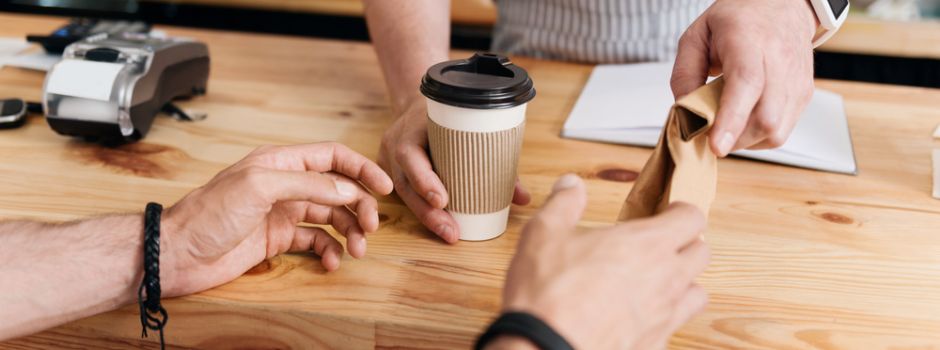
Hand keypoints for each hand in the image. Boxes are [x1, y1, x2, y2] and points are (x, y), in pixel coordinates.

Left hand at [160, 142, 393, 296]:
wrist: (178, 253)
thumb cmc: (209, 215)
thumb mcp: (259, 187)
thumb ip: (308, 184)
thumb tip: (348, 190)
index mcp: (280, 162)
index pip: (332, 157)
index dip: (361, 169)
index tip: (384, 187)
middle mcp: (285, 184)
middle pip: (338, 189)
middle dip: (360, 206)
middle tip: (371, 228)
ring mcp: (282, 212)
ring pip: (330, 217)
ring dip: (349, 232)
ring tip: (357, 250)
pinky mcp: (277, 239)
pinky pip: (315, 242)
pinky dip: (328, 251)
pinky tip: (331, 261)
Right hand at [379, 100, 530, 242]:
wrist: (418, 101)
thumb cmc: (451, 113)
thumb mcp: (468, 125)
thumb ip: (496, 159)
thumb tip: (523, 198)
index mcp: (413, 127)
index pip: (410, 154)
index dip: (423, 179)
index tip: (443, 200)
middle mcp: (395, 144)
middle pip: (405, 183)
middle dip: (429, 212)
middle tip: (452, 232)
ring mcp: (388, 159)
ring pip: (402, 193)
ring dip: (426, 217)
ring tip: (449, 234)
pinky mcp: (389, 171)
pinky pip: (402, 193)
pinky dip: (421, 209)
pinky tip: (437, 225)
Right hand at [501, 175, 709, 348]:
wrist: (546, 347)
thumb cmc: (548, 292)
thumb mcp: (545, 234)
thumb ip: (564, 203)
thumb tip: (571, 185)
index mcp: (647, 244)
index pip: (692, 218)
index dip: (682, 211)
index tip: (668, 211)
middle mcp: (666, 279)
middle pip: (702, 253)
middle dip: (687, 243)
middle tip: (662, 242)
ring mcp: (664, 315)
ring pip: (698, 294)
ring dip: (683, 282)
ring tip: (657, 280)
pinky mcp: (655, 344)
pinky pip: (673, 326)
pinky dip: (662, 318)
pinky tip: (637, 315)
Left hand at [671, 0, 818, 156]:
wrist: (782, 5)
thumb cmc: (738, 19)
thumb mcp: (696, 36)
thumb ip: (685, 74)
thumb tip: (684, 113)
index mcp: (749, 41)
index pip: (746, 84)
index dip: (731, 118)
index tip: (716, 146)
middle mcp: (780, 61)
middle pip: (765, 118)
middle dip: (732, 138)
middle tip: (710, 131)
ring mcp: (796, 81)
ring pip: (775, 132)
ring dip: (745, 140)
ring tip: (727, 121)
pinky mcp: (804, 95)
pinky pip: (781, 132)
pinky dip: (758, 135)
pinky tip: (744, 118)